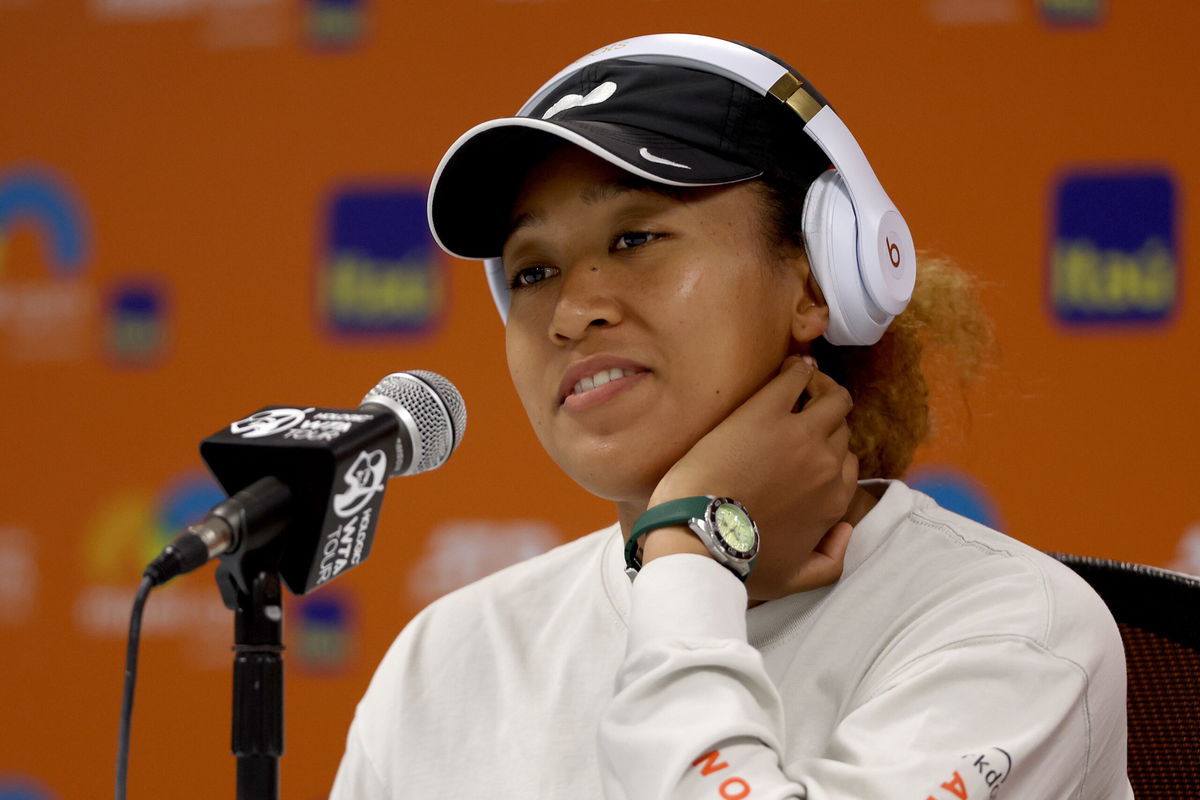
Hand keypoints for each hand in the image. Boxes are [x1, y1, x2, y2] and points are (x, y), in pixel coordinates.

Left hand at [645, 356, 857, 601]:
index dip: (831, 454)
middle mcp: (827, 465)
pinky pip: (795, 378)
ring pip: (831, 398)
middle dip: (828, 419)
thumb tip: (846, 530)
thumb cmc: (741, 562)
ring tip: (804, 383)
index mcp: (835, 501)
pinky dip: (797, 370)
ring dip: (821, 388)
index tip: (811, 448)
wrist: (700, 538)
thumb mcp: (795, 580)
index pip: (848, 464)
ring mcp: (800, 434)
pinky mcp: (766, 412)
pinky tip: (789, 367)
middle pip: (841, 429)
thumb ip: (831, 560)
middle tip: (806, 410)